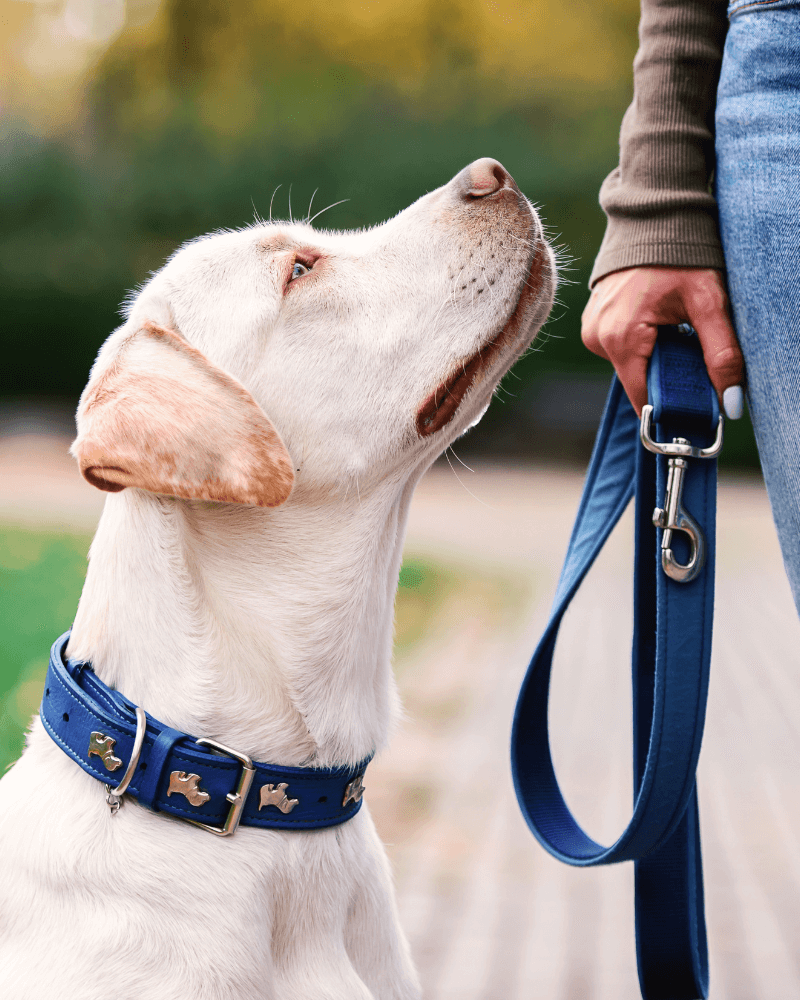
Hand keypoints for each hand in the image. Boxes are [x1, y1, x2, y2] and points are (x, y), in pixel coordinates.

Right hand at [581, 267, 743, 415]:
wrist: (653, 216)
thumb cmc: (680, 255)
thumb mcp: (708, 302)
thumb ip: (721, 352)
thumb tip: (730, 401)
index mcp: (620, 338)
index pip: (643, 398)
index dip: (671, 409)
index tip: (695, 410)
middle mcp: (597, 338)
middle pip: (639, 380)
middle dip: (668, 375)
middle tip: (693, 350)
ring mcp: (592, 330)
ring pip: (631, 365)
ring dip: (656, 357)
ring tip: (674, 327)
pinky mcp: (594, 323)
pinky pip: (621, 348)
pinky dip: (643, 343)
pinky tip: (658, 321)